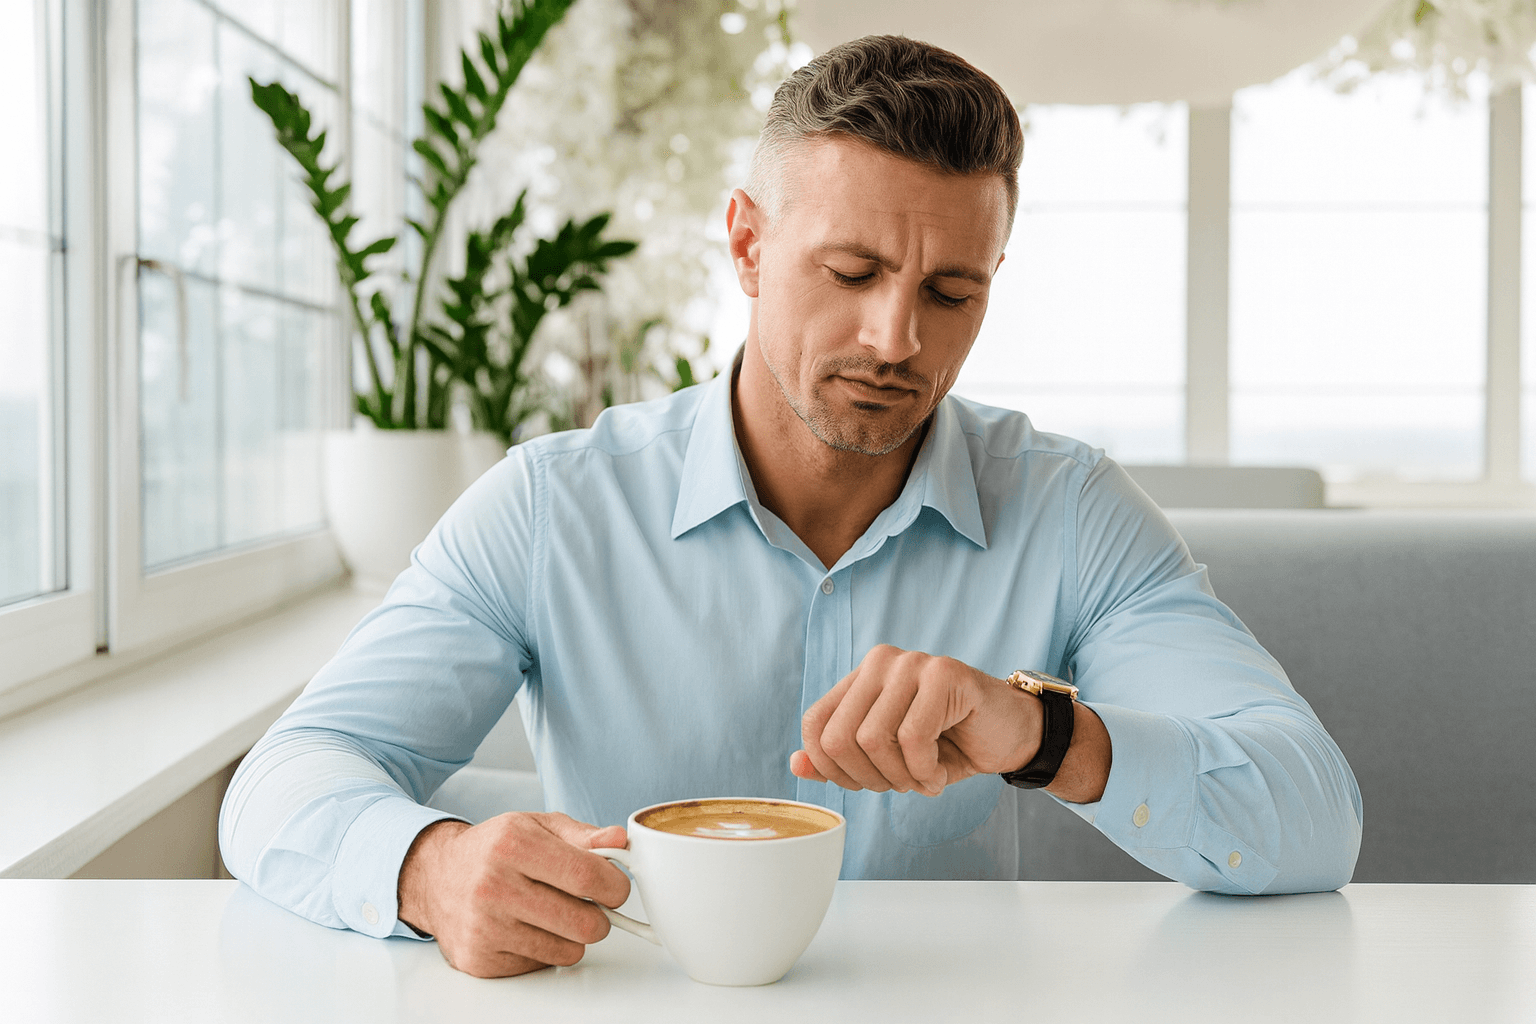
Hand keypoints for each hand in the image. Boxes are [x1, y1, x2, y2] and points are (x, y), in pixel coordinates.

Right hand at [397, 811, 630, 977]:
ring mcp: (485, 927)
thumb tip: (620, 841)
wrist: (436, 877)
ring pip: (569, 950)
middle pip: (585, 923)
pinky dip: (545, 948)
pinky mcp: (481, 959)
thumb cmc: (493, 849)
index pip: (587, 875)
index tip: (616, 887)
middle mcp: (495, 886)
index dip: (615, 885)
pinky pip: (542, 964)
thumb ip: (582, 834)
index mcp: (513, 844)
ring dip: (573, 934)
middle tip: (589, 905)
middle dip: (601, 916)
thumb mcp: (536, 826)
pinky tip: (526, 927)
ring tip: (555, 913)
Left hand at [790, 644, 1039, 796]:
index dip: (831, 767)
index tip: (863, 783)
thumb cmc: (948, 744)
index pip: (815, 723)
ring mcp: (913, 663)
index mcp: (861, 676)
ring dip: (899, 778)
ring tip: (922, 779)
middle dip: (867, 779)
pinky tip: (939, 774)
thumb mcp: (888, 758)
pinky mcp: (945, 674)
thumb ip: (840, 759)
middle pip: (839, 737)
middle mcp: (881, 662)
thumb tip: (796, 764)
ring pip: (873, 739)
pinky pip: (913, 738)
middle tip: (899, 785)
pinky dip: (924, 772)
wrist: (1010, 735)